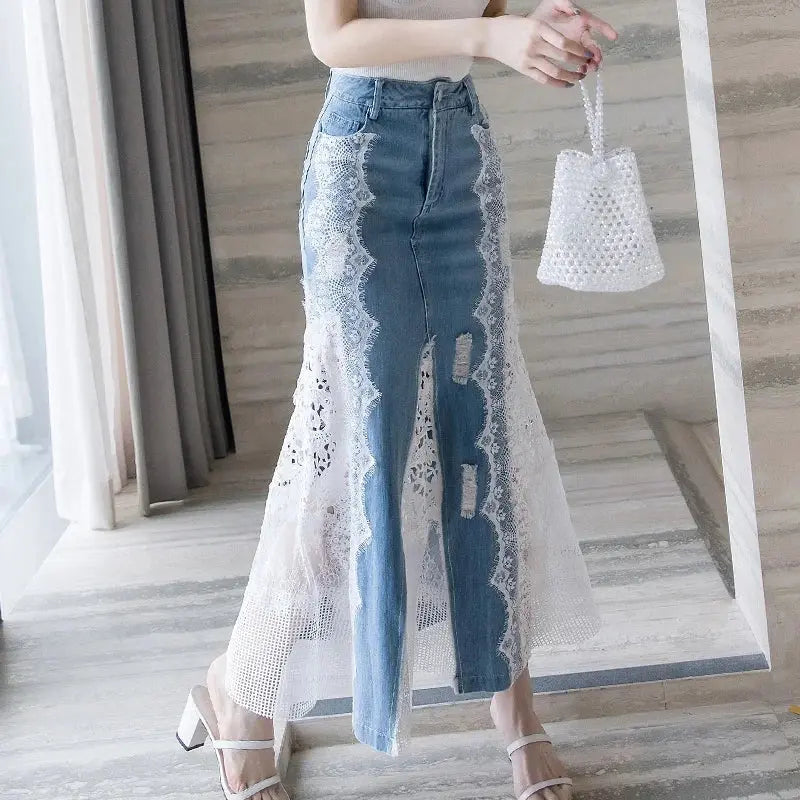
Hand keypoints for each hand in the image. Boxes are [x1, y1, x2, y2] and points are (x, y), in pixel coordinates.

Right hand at [481, 13, 595, 87]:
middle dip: (578, 62)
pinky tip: (567, 84)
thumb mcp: (531, 21)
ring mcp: (529, 58)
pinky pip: (544, 79)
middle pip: (562, 57)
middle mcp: (535, 44)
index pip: (564, 42)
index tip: (587, 53)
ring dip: (571, 75)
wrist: (489, 37)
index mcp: (539, 28)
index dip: (578, 49)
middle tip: (587, 65)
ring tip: (579, 76)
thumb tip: (567, 42)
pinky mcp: (524, 69)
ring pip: (555, 71)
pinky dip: (557, 83)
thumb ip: (547, 31)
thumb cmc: (510, 27)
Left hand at [530, 0, 617, 70]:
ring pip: (586, 55)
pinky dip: (579, 67)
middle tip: (597, 61)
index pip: (596, 23)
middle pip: (592, 44)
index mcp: (580, 20)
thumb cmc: (544, 12)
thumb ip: (566, 3)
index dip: (605, 29)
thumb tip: (576, 11)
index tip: (613, 36)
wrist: (529, 26)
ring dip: (590, 63)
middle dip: (596, 53)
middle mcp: (580, 33)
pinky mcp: (567, 53)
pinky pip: (576, 61)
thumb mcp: (554, 2)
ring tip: (590, 69)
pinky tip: (580, 72)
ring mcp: (574, 44)